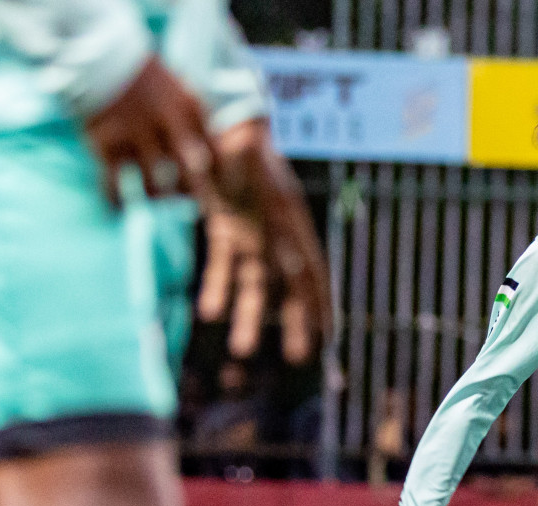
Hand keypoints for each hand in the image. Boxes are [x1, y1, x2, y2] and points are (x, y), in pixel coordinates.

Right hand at [84, 56, 213, 201]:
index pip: (216, 155)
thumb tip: (212, 155)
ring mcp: (135, 133)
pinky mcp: (105, 141)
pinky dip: (116, 200)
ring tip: (154, 197)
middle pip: (190, 175)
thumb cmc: (142, 77)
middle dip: (192, 194)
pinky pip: (114, 186)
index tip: (220, 190)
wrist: (96, 50)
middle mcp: (166, 122)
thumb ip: (196, 119)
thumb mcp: (178, 89)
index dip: (220, 178)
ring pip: (155, 187)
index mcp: (189, 109)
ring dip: (156, 197)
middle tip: (191, 202)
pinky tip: (117, 205)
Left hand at [198, 119, 330, 363]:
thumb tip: (237, 145)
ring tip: (242, 348)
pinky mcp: (228, 229)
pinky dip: (217, 288)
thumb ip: (239, 151)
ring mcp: (253, 232)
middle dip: (296, 321)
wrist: (217, 116)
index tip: (330, 334)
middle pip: (290, 284)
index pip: (309, 266)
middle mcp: (276, 230)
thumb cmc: (232, 130)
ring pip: (256, 283)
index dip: (320, 300)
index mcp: (288, 217)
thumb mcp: (240, 143)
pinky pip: (224, 266)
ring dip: (251, 316)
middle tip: (300, 358)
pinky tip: (207, 312)